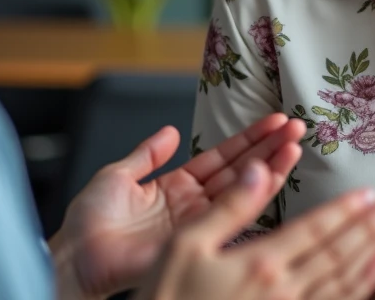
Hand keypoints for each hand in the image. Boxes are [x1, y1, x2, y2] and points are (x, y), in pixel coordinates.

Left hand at [51, 114, 305, 298]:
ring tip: (295, 145)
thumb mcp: (118, 175)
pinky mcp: (199, 237)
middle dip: (271, 147)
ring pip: (244, 188)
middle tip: (297, 128)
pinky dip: (257, 194)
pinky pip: (233, 212)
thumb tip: (169, 131)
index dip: (249, 138)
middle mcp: (195, 203)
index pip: (222, 157)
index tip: (275, 120)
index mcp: (178, 186)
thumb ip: (147, 154)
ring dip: (273, 166)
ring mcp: (200, 221)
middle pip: (241, 170)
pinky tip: (275, 176)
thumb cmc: (88, 223)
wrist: (77, 255)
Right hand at [134, 165, 374, 299]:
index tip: (370, 194)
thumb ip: (229, 207)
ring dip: (370, 255)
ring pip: (341, 281)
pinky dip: (359, 290)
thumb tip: (258, 168)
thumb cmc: (168, 297)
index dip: (346, 210)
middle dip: (368, 227)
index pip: (315, 229)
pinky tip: (374, 276)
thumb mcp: (185, 245)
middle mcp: (283, 289)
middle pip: (337, 252)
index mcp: (260, 262)